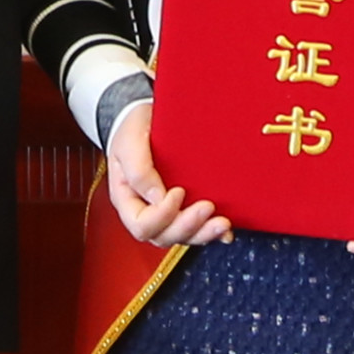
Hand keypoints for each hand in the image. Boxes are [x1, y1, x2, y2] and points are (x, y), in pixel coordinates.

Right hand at [102, 99, 229, 250]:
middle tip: (208, 206)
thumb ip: (138, 169)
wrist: (144, 116)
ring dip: (203, 233)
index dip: (162, 215)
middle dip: (188, 226)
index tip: (179, 191)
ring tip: (223, 222)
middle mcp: (144, 210)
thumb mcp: (129, 141)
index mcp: (126, 198)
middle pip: (163, 236)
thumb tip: (158, 198)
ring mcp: (165, 211)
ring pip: (181, 236)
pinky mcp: (183, 207)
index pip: (141, 224)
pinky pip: (196, 230)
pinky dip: (212, 233)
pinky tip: (226, 231)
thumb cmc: (133, 128)